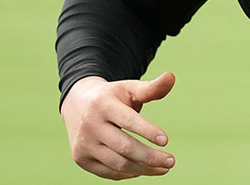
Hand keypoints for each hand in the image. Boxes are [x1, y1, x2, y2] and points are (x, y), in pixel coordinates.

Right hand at [61, 72, 176, 179]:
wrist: (77, 104)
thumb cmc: (112, 97)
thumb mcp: (129, 88)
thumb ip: (151, 87)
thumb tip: (171, 76)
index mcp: (103, 104)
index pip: (128, 121)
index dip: (147, 131)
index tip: (165, 141)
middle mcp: (90, 125)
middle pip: (124, 147)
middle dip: (150, 157)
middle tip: (171, 162)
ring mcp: (83, 144)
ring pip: (118, 164)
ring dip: (143, 169)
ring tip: (163, 168)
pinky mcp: (81, 158)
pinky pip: (108, 172)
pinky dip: (129, 173)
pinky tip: (144, 169)